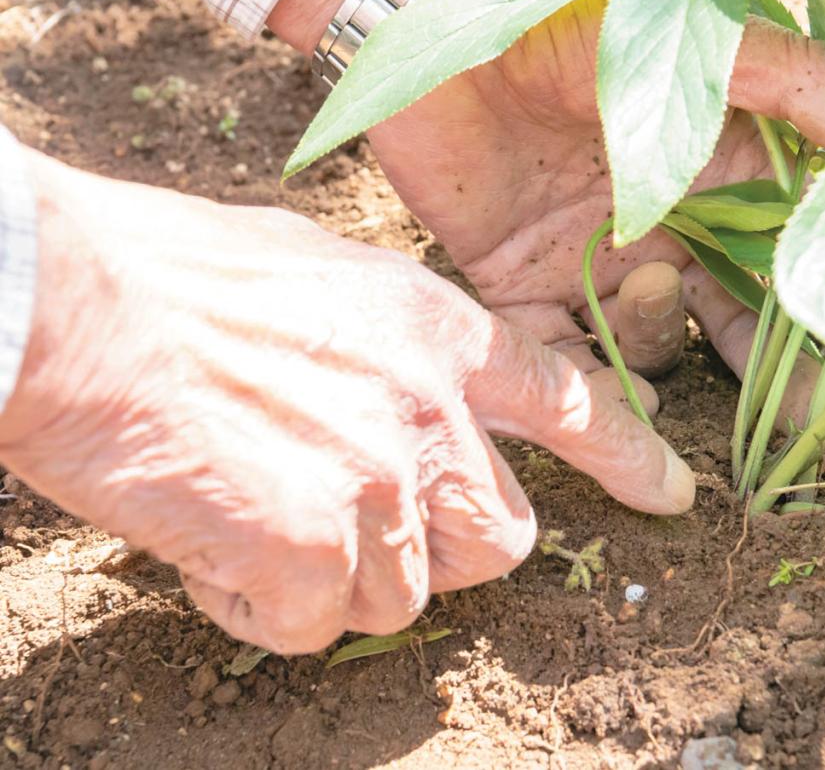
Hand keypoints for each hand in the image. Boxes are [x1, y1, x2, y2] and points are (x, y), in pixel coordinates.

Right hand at [0, 148, 692, 652]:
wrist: (74, 308)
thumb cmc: (175, 280)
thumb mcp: (321, 276)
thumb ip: (392, 343)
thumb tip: (406, 387)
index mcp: (443, 336)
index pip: (572, 403)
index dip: (627, 455)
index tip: (671, 494)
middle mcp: (434, 414)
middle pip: (498, 537)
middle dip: (440, 545)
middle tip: (355, 515)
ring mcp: (382, 488)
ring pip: (405, 597)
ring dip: (339, 578)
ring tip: (257, 514)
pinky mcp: (315, 556)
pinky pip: (314, 627)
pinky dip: (263, 607)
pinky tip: (216, 547)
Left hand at [269, 0, 824, 414]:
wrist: (442, 37)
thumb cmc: (585, 28)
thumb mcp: (710, 49)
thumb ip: (807, 91)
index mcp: (719, 174)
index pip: (793, 252)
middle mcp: (667, 228)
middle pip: (735, 319)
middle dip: (771, 369)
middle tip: (804, 415)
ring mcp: (598, 263)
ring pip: (658, 344)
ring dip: (666, 336)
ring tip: (651, 278)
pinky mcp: (527, 290)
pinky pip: (570, 363)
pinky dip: (595, 395)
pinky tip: (622, 410)